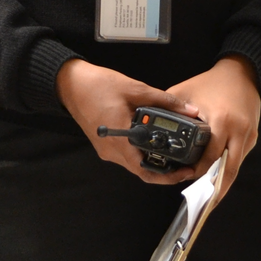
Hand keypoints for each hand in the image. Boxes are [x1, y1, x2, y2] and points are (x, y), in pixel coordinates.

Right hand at [57, 59, 201, 185]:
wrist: (71, 84)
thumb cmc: (98, 86)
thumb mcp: (136, 89)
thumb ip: (164, 101)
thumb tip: (189, 110)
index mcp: (120, 139)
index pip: (146, 170)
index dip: (167, 176)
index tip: (185, 171)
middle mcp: (112, 150)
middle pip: (141, 171)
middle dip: (165, 171)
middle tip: (184, 164)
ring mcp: (106, 149)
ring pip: (134, 164)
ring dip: (153, 162)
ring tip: (173, 153)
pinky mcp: (104, 145)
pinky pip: (126, 155)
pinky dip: (141, 153)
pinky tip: (153, 142)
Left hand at [170, 56, 260, 201]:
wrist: (243, 73)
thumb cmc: (213, 81)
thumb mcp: (186, 91)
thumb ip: (170, 108)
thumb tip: (153, 124)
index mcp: (221, 121)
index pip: (209, 156)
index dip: (197, 170)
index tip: (184, 176)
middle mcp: (238, 132)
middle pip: (227, 170)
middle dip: (213, 187)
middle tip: (200, 200)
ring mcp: (248, 136)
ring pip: (235, 168)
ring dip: (221, 181)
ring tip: (207, 195)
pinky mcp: (253, 137)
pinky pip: (239, 158)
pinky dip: (228, 167)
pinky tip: (215, 175)